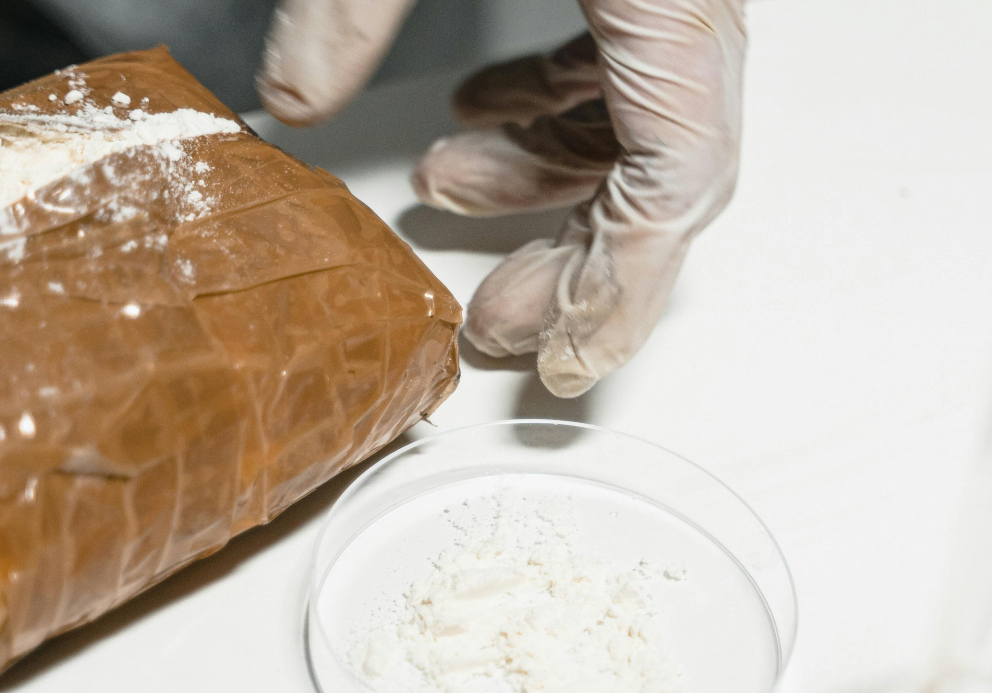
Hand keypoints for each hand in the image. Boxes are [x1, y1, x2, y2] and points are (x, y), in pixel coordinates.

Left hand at [259, 0, 745, 397]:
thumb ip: (351, 3)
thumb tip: (297, 100)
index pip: (677, 181)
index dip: (623, 289)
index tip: (567, 359)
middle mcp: (693, 7)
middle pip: (661, 179)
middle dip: (573, 261)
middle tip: (494, 320)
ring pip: (640, 128)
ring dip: (547, 180)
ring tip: (449, 197)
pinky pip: (620, 69)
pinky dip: (552, 109)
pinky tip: (484, 114)